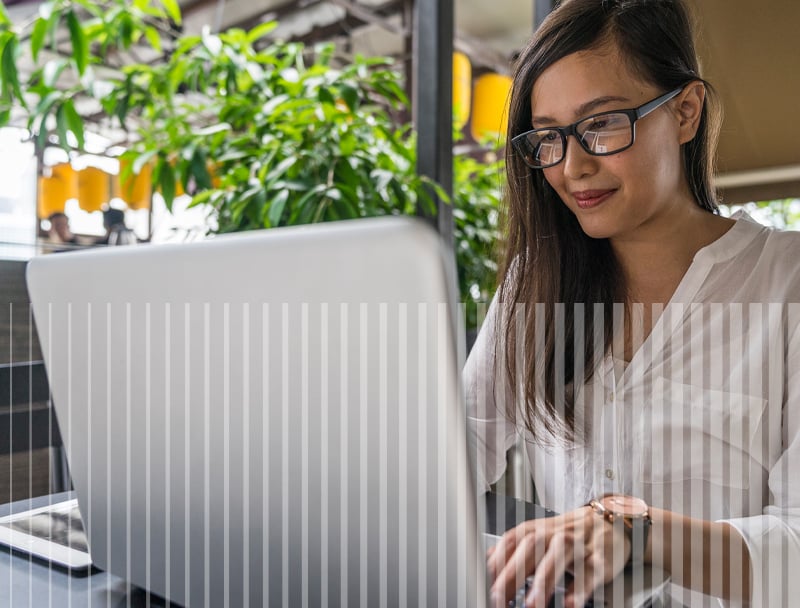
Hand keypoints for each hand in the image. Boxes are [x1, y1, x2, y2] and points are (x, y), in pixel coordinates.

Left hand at [487, 506, 629, 607]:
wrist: (609, 523)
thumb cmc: (569, 534)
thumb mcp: (538, 536)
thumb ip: (514, 549)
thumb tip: (487, 561)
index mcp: (535, 530)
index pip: (510, 543)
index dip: (496, 565)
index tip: (485, 586)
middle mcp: (554, 535)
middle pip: (529, 550)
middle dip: (512, 575)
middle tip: (500, 599)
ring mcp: (577, 546)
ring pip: (558, 558)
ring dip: (543, 582)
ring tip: (531, 605)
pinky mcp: (600, 561)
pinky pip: (588, 574)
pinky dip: (579, 589)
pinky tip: (570, 603)